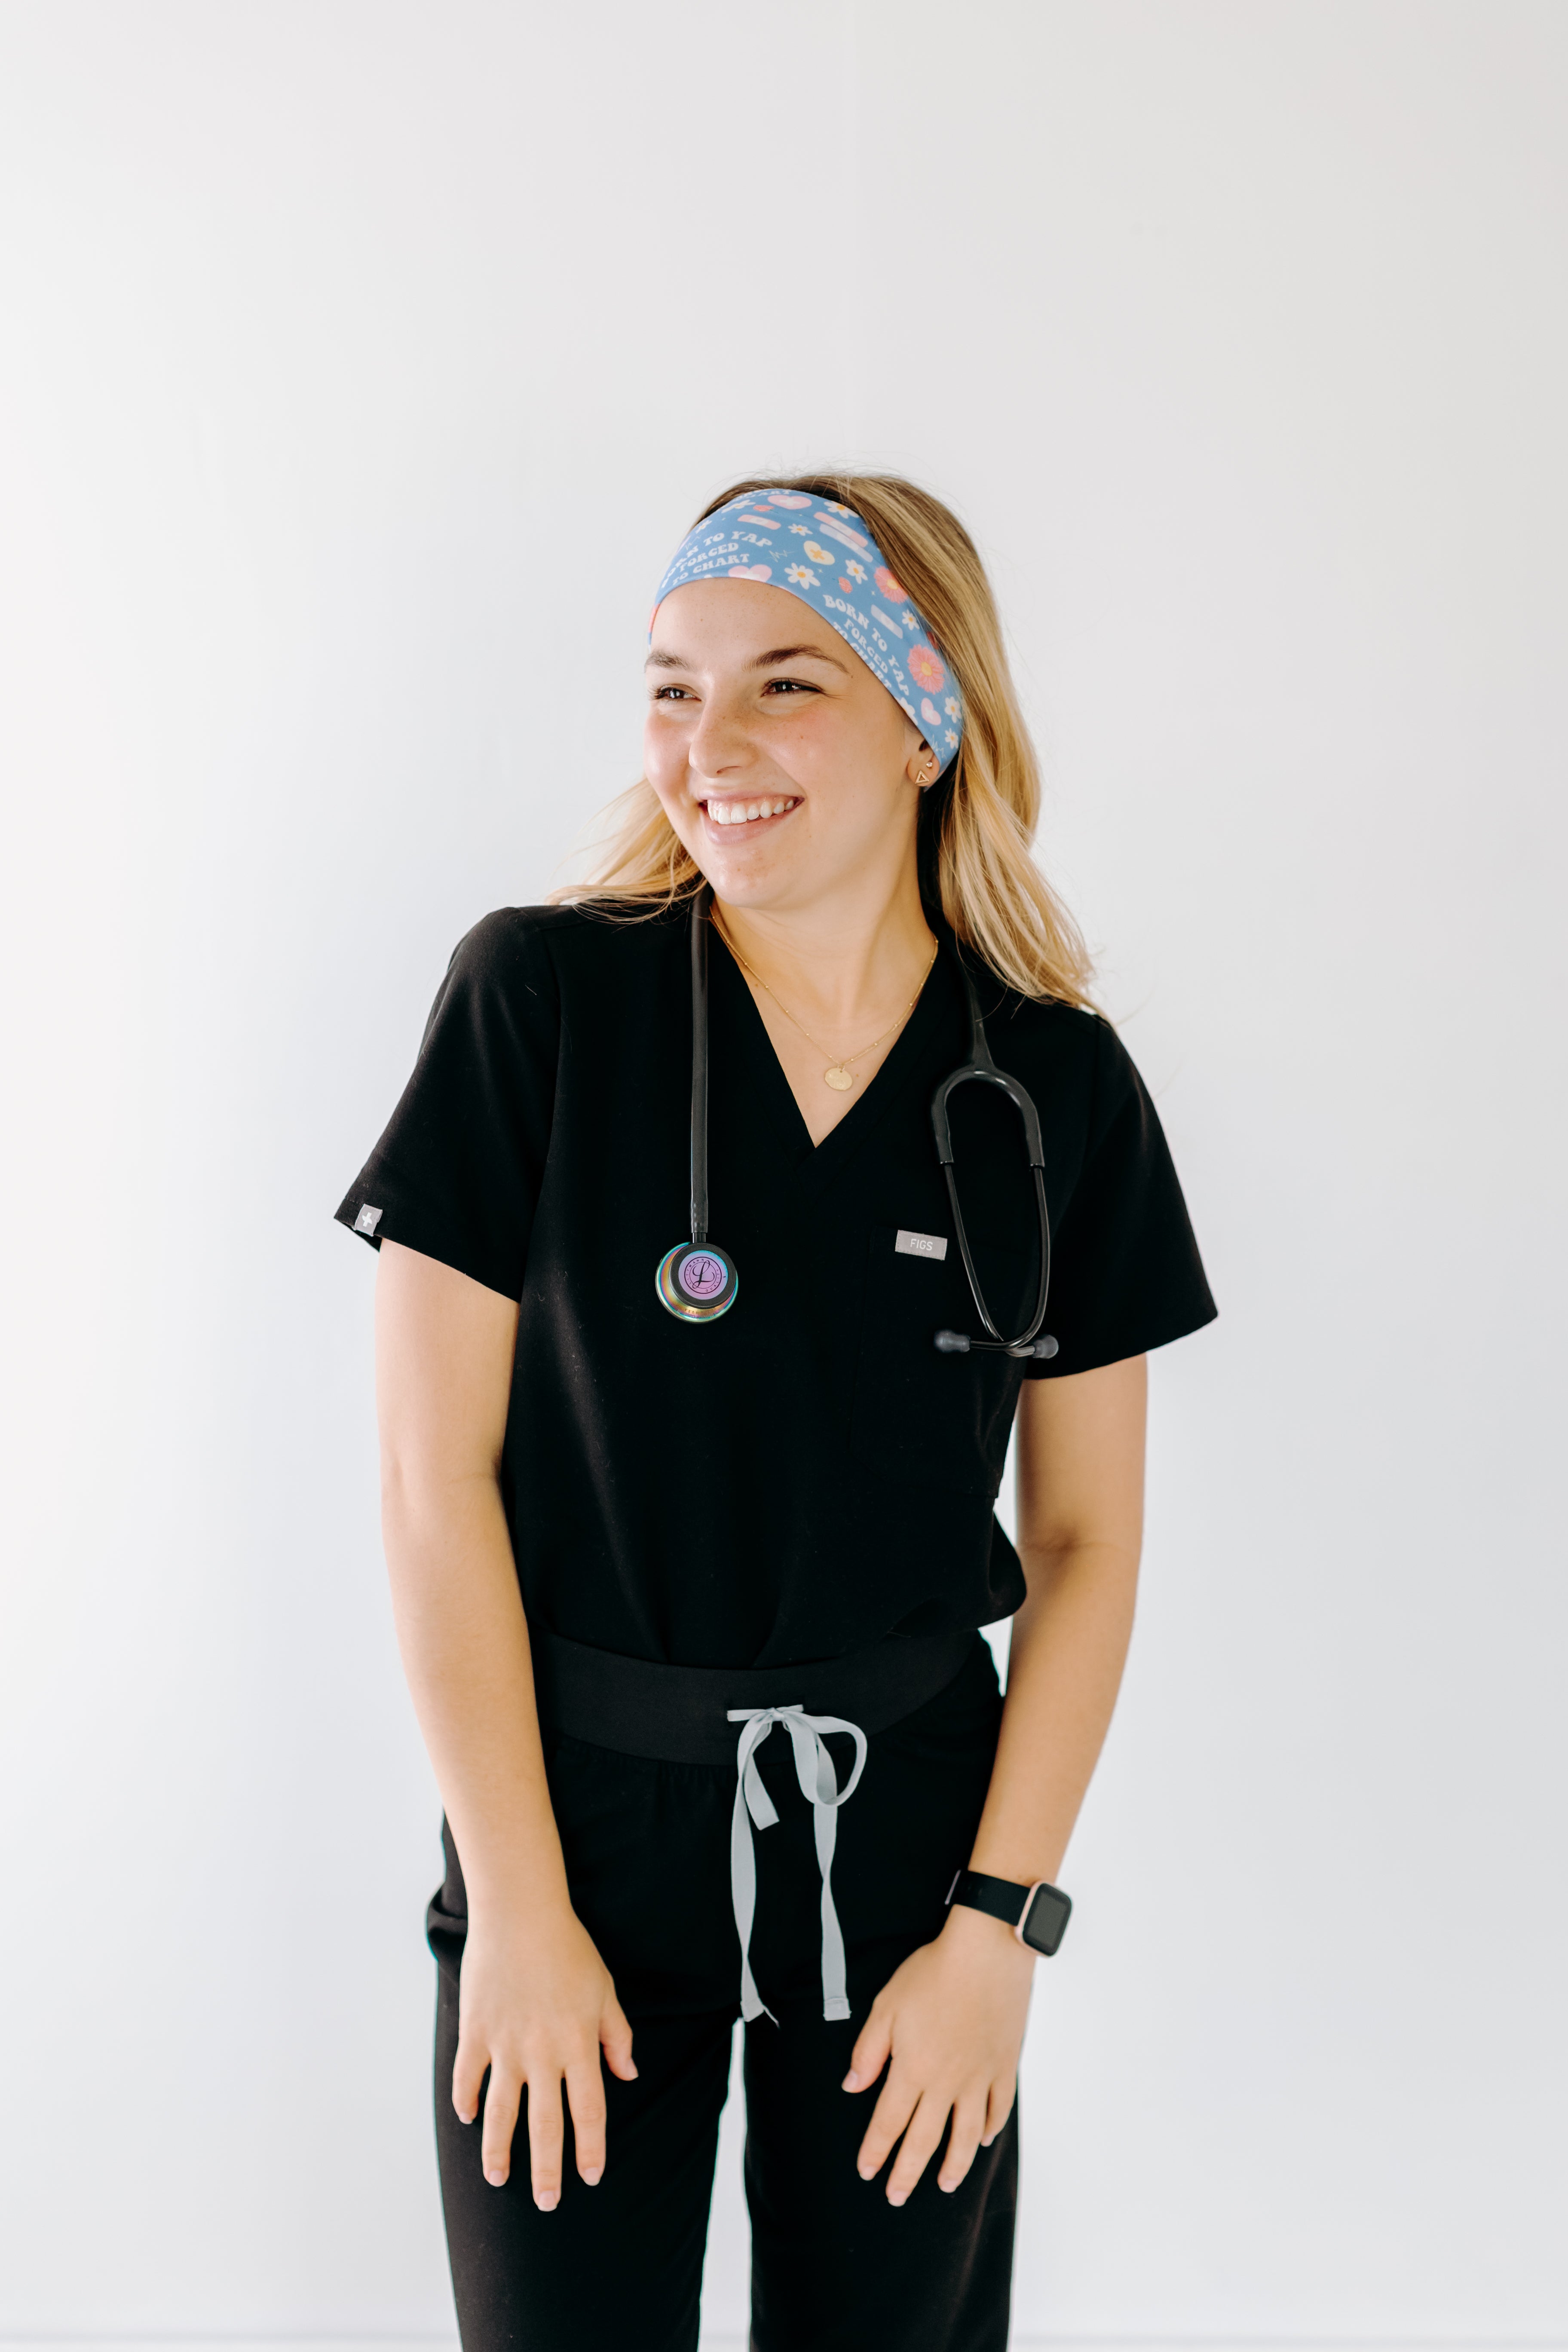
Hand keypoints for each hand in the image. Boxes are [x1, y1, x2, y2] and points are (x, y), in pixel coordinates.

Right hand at [452, 1899, 636, 2208]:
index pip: (589, 2112)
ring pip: (502, 2113)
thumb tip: (628, 2074)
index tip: (590, 2177)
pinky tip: (469, 2119)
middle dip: (547, 2170)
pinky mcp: (476, 2032)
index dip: (591, 2149)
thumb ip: (616, 2036)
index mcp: (579, 2045)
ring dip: (500, 2151)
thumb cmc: (569, 1949)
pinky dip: (467, 2102)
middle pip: (546, 2125)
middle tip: (548, 2203)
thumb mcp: (604, 1990)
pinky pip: (468, 2078)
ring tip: (499, 2178)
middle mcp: (543, 2053)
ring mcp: (505, 2046)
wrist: (520, 1913)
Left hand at [843, 1902, 1034, 2202]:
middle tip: (897, 2196)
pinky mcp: (1004, 2066)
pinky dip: (990, 2130)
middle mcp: (946, 2082)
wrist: (986, 1953)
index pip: (888, 2123)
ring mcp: (979, 2078)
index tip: (867, 2171)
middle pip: (924, 2140)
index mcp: (912, 2069)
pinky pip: (998, 2109)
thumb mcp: (886, 2006)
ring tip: (945, 2184)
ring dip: (954, 2166)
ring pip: (966, 2136)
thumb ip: (868, 2051)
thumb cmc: (932, 1974)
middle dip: (907, 2173)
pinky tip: (982, 2141)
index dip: (875, 2151)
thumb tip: (853, 2087)